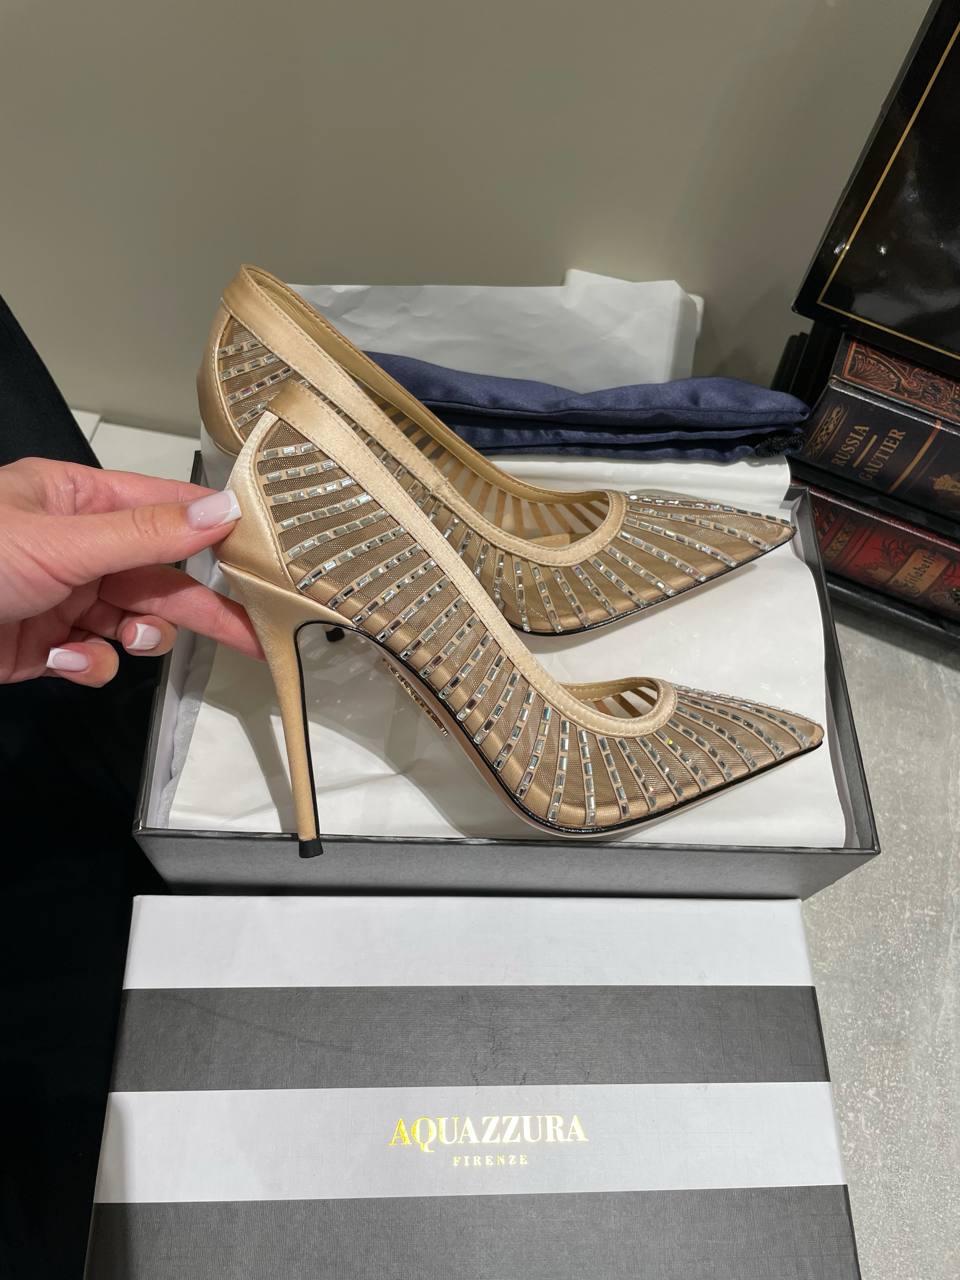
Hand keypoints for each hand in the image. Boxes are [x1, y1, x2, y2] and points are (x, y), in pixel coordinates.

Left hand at [0, 456, 261, 685]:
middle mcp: (77, 546)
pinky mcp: (50, 646)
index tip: (261, 553)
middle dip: (203, 607)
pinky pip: (97, 657)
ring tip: (129, 640)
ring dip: (142, 636)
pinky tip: (62, 658)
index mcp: (77, 500)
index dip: (213, 527)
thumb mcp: (59, 543)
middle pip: (161, 577)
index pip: (165, 507)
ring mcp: (64, 598)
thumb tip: (219, 512)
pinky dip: (90, 664)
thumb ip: (143, 533)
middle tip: (252, 632)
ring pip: (136, 621)